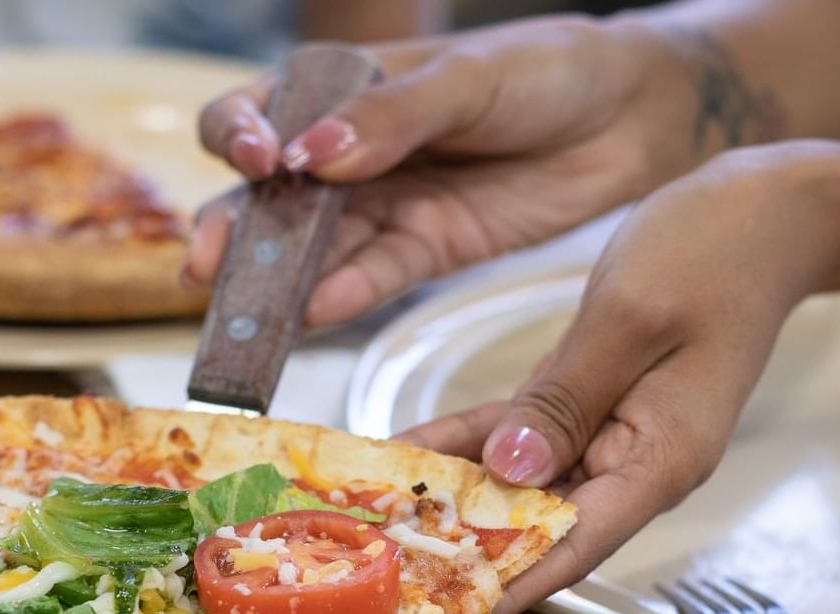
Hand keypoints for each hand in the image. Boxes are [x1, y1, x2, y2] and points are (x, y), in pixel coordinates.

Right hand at [185, 15, 706, 324]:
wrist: (635, 116)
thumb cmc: (549, 72)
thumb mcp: (470, 80)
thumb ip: (394, 117)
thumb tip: (312, 153)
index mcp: (343, 87)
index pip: (258, 111)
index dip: (238, 138)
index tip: (254, 160)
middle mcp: (348, 152)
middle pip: (267, 197)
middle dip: (231, 233)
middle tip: (203, 270)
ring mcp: (386, 204)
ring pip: (309, 248)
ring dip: (273, 282)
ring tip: (247, 316)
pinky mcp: (427, 250)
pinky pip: (373, 277)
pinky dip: (341, 296)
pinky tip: (318, 311)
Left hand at [402, 145, 839, 613]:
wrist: (769, 210)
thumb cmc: (717, 253)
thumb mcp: (630, 319)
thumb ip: (563, 399)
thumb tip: (507, 472)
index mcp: (659, 462)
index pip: (573, 548)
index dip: (508, 587)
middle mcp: (636, 465)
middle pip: (541, 528)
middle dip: (466, 552)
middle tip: (385, 570)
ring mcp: (614, 436)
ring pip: (521, 484)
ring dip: (454, 499)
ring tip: (376, 518)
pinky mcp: (593, 401)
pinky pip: (522, 434)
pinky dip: (470, 443)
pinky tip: (406, 451)